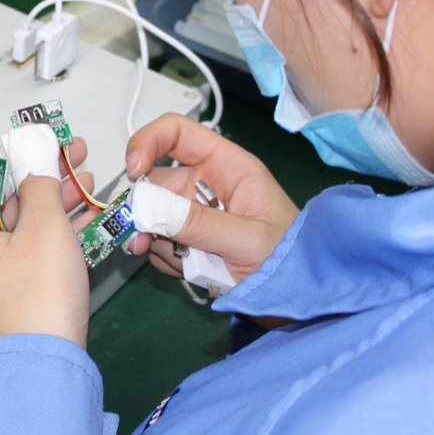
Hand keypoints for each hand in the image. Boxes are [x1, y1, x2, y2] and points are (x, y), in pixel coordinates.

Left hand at [0, 138, 96, 350]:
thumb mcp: (43, 228)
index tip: (47, 140)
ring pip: (26, 226)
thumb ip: (40, 186)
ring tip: (86, 180)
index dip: (22, 155)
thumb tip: (36, 160)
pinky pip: (34, 250)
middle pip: (9, 201)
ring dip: (57, 202)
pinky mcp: (15, 292)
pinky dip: (58, 232)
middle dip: (46, 177)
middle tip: (75, 155)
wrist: (48, 364)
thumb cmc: (37, 301)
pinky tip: (84, 216)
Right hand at [124, 113, 298, 281]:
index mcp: (228, 167)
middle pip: (155, 181)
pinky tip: (191, 271)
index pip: (177, 133)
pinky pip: (156, 241)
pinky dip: (164, 257)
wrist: (300, 301)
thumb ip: (197, 223)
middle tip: (142, 238)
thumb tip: (148, 207)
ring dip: (157, 240)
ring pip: (151, 215)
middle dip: (144, 209)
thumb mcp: (247, 239)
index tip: (133, 172)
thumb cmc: (292, 262)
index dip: (147, 143)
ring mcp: (194, 213)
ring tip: (188, 264)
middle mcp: (206, 185)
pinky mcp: (186, 240)